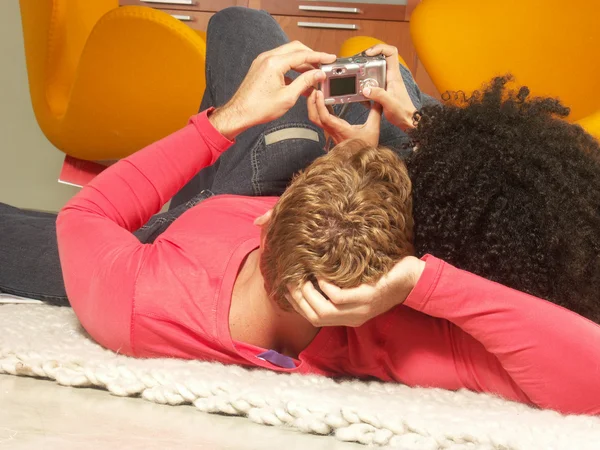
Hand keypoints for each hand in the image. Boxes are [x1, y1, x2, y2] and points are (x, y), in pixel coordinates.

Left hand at [210, 41, 335, 139]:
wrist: (240, 113)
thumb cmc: (258, 108)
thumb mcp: (288, 97)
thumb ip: (305, 82)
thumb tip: (318, 74)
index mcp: (274, 63)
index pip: (302, 54)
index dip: (319, 56)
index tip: (330, 58)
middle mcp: (267, 58)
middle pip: (296, 49)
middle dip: (311, 56)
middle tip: (323, 65)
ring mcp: (263, 61)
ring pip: (288, 55)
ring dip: (302, 63)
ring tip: (314, 75)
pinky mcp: (261, 67)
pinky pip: (280, 62)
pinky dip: (292, 69)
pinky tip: (300, 80)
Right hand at [286, 256, 425, 326]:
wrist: (412, 279)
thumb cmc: (382, 278)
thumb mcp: (359, 288)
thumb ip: (338, 288)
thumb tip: (312, 277)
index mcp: (349, 318)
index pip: (314, 319)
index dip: (298, 306)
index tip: (287, 289)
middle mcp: (353, 318)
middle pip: (315, 317)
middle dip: (298, 299)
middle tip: (290, 280)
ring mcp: (360, 310)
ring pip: (323, 310)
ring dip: (308, 294)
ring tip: (303, 277)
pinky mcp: (367, 298)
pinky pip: (338, 297)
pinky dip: (326, 286)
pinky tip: (323, 273)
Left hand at [307, 90, 381, 147]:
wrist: (360, 160)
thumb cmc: (365, 148)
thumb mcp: (373, 129)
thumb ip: (375, 113)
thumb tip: (378, 101)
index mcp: (340, 129)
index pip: (324, 117)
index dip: (319, 104)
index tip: (319, 94)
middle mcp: (332, 130)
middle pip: (314, 117)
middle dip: (311, 103)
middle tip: (314, 90)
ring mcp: (331, 131)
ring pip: (316, 118)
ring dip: (314, 106)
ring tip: (317, 93)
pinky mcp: (332, 131)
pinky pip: (322, 119)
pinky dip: (320, 109)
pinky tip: (324, 101)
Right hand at [362, 44, 417, 130]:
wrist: (408, 121)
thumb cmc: (403, 112)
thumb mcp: (390, 104)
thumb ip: (378, 95)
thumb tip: (366, 89)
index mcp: (394, 76)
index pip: (391, 52)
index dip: (379, 48)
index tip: (368, 54)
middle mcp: (390, 76)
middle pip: (380, 59)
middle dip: (368, 59)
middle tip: (359, 64)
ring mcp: (386, 82)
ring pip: (374, 71)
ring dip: (365, 74)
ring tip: (358, 79)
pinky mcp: (383, 89)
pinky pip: (372, 82)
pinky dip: (366, 86)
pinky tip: (363, 94)